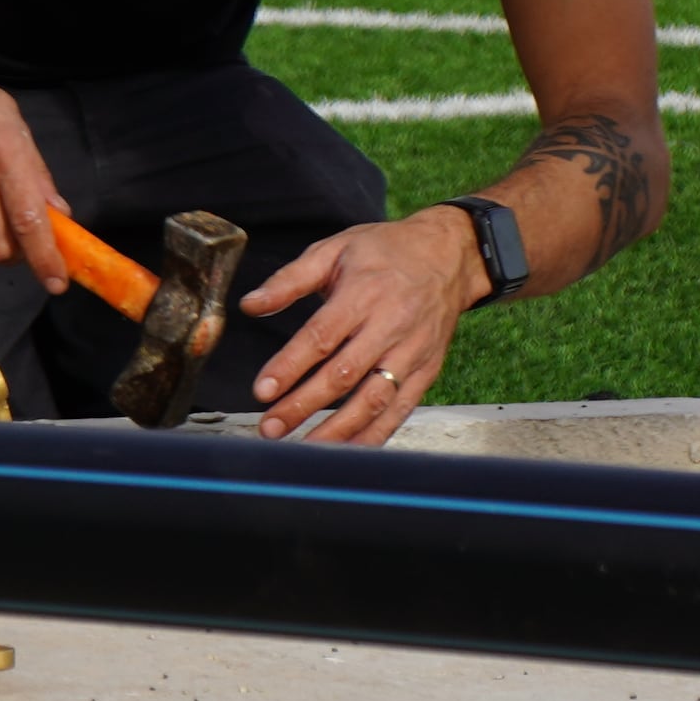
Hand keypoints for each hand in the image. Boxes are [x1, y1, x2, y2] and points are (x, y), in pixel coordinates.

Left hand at [239, 211, 491, 443]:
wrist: (449, 255)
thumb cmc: (386, 252)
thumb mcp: (335, 249)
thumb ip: (290, 279)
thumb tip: (250, 305)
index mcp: (364, 293)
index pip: (321, 336)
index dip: (290, 366)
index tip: (261, 390)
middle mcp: (390, 325)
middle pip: (343, 375)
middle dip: (303, 405)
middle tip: (270, 427)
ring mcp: (412, 352)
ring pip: (373, 399)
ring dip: (336, 429)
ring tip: (302, 449)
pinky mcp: (427, 371)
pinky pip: (400, 410)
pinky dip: (374, 435)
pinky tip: (347, 451)